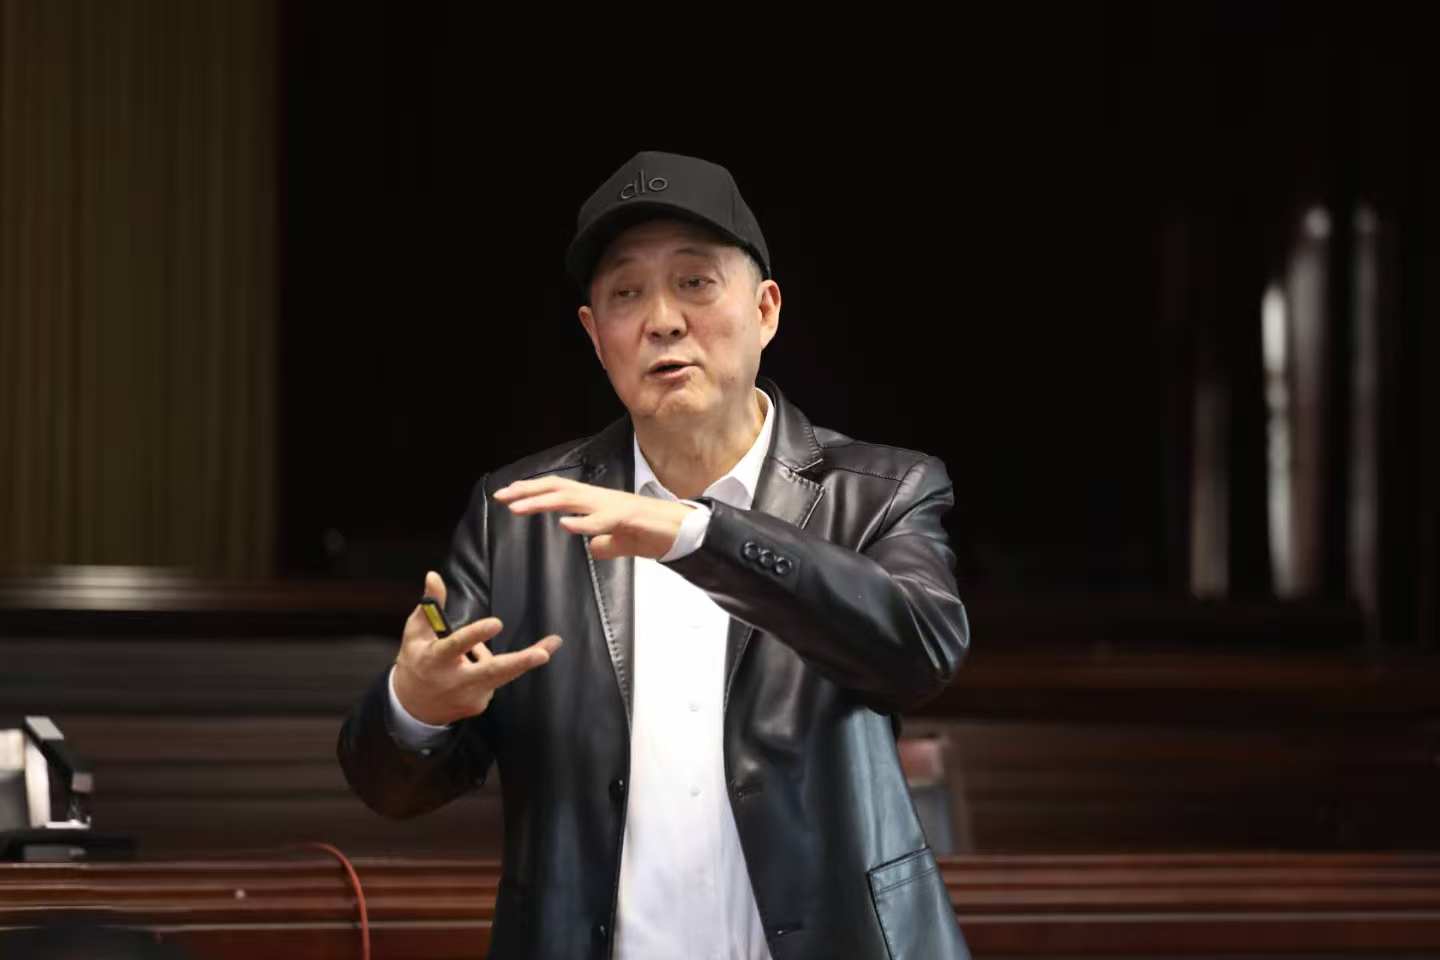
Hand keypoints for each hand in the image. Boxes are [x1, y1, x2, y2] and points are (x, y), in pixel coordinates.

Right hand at [392, 571, 561, 725]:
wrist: (412, 708)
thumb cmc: (417, 661)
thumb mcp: (415, 632)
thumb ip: (431, 604)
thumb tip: (434, 575)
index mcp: (436, 659)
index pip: (457, 645)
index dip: (476, 634)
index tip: (497, 623)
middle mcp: (454, 681)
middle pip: (492, 671)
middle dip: (521, 662)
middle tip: (543, 654)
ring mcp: (469, 696)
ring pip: (499, 671)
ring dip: (513, 658)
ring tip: (482, 651)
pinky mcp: (479, 705)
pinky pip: (494, 679)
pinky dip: (489, 669)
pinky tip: (472, 670)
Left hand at [494, 476, 692, 559]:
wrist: (683, 531)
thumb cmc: (652, 533)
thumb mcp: (621, 542)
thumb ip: (605, 542)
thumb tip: (592, 547)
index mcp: (598, 502)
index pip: (559, 490)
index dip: (532, 491)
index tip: (507, 495)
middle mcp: (602, 498)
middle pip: (558, 488)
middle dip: (527, 492)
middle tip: (501, 497)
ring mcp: (615, 506)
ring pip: (573, 499)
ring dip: (543, 503)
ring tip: (518, 508)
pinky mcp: (629, 518)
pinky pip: (602, 520)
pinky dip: (583, 522)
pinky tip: (566, 525)